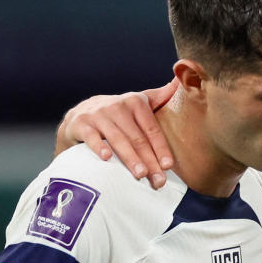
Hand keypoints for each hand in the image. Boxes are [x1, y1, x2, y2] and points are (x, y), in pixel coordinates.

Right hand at [54, 80, 177, 187]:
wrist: (80, 114)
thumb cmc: (118, 114)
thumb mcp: (138, 102)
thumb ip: (160, 96)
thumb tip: (181, 82)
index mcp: (136, 102)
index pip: (152, 129)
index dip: (161, 148)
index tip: (168, 166)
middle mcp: (118, 106)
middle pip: (137, 138)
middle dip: (149, 160)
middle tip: (158, 180)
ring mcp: (99, 115)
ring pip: (118, 139)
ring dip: (130, 158)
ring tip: (140, 174)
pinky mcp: (81, 124)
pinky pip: (92, 137)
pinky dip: (99, 147)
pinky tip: (107, 158)